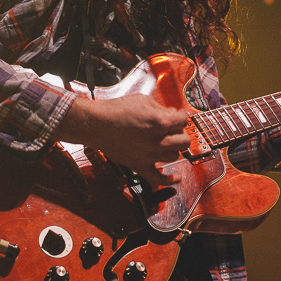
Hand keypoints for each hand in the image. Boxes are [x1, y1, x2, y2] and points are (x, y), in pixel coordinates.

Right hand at [58, 94, 190, 186]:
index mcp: (160, 121)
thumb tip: (171, 114)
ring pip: (174, 156)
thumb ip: (161, 109)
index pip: (183, 120)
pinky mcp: (139, 166)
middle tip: (173, 130)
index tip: (176, 116)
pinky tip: (175, 179)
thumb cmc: (117, 110)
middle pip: (184, 141)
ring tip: (164, 143)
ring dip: (171, 149)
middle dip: (180, 133)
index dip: (180, 116)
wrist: (97, 124)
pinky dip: (169, 180)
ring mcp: (149, 155)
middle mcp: (158, 140)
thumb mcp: (143, 100)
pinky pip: (158, 178)